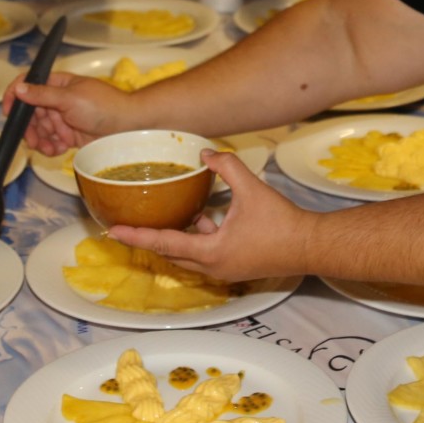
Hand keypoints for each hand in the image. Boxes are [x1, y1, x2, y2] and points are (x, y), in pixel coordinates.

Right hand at [8, 72, 136, 154]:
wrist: (128, 128)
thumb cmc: (103, 106)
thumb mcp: (69, 98)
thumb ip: (42, 95)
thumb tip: (19, 87)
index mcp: (58, 84)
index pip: (29, 85)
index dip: (15, 96)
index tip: (8, 111)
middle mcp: (59, 100)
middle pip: (31, 113)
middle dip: (29, 127)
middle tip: (31, 139)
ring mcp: (64, 118)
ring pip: (40, 130)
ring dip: (40, 140)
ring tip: (48, 148)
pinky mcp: (70, 135)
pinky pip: (52, 142)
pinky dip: (51, 147)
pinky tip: (58, 150)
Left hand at [109, 152, 317, 281]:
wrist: (310, 245)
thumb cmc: (282, 222)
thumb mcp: (252, 189)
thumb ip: (227, 167)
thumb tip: (206, 152)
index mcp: (210, 252)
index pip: (164, 243)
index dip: (136, 236)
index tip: (113, 232)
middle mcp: (212, 267)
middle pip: (170, 254)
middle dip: (149, 239)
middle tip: (127, 226)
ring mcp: (224, 270)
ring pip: (187, 256)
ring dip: (175, 238)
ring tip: (162, 218)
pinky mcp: (234, 267)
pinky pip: (204, 255)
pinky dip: (197, 239)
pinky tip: (204, 219)